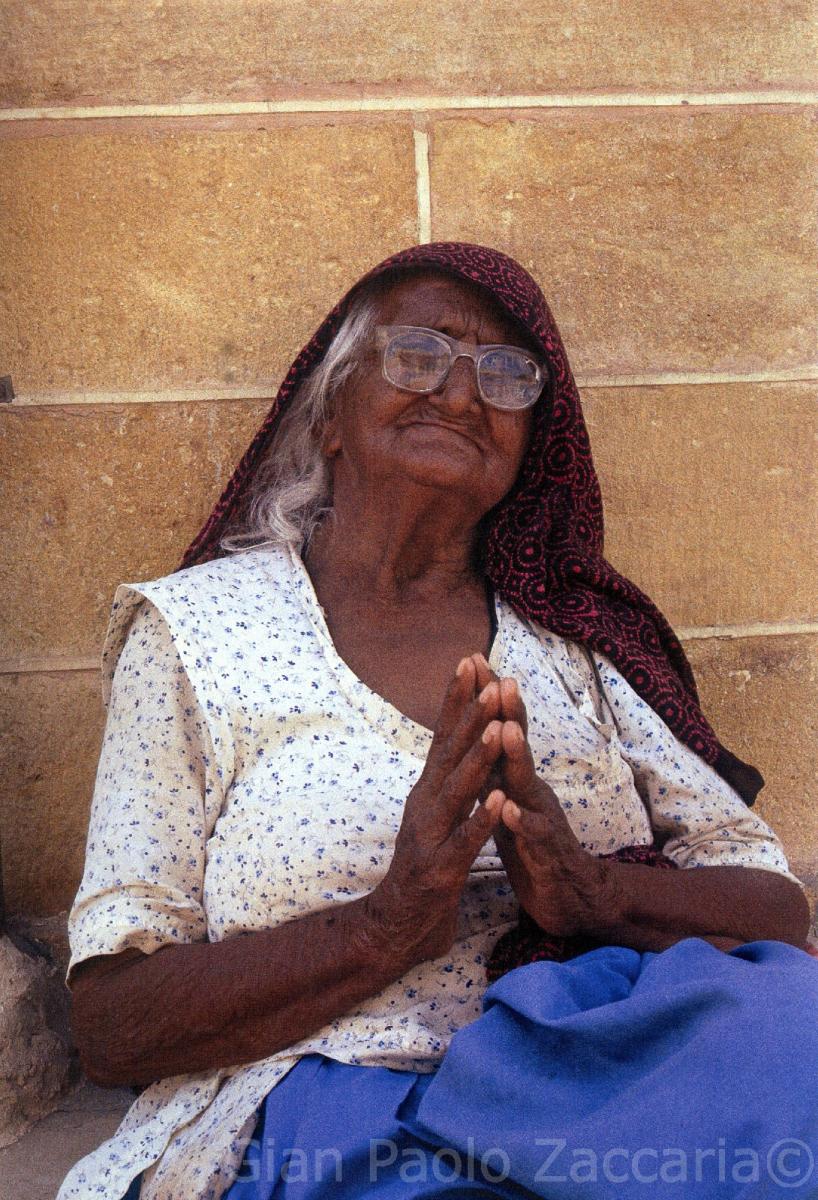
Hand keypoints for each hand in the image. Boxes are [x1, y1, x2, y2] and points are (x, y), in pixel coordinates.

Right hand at [365, 656, 507, 970]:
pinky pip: (465, 842)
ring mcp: (430, 836)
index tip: (470, 660)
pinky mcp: (440, 870)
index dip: (456, 698)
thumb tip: (457, 740)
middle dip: (471, 716)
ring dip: (478, 760)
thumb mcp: (434, 815)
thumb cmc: (424, 868)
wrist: (394, 928)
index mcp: (427, 790)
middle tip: (491, 681)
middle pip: (449, 753)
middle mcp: (425, 804)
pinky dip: (482, 821)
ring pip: (457, 791)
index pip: (443, 735)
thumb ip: (446, 781)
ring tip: (496, 730)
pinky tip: (501, 803)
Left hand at [476, 669, 606, 937]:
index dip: (490, 698)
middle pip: (519, 746)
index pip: (502, 729)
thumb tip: (481, 726)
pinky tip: (509, 809)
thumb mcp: (510, 796)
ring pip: (527, 784)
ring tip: (506, 730)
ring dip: (517, 756)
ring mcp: (540, 817)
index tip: (474, 660)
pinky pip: (531, 835)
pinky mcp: (544, 851)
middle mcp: (531, 789)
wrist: (564, 895)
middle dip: (510, 712)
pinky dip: (520, 821)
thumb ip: (499, 764)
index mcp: (515, 778)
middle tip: (501, 679)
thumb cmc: (531, 843)